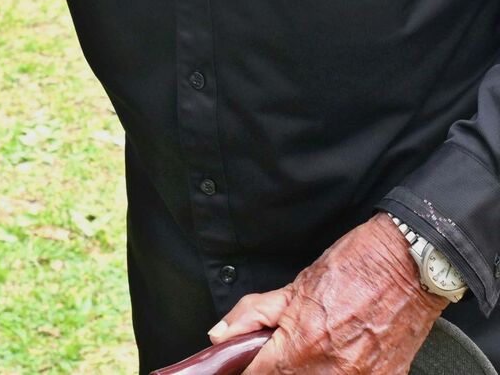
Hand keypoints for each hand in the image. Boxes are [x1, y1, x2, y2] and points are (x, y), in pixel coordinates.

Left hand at [209, 214, 445, 372]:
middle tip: (274, 354)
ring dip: (304, 372)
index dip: (246, 370)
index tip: (243, 364)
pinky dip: (333, 373)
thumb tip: (222, 336)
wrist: (408, 267)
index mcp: (304, 344)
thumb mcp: (293, 286)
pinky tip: (335, 357)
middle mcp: (334, 371)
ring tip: (309, 351)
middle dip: (275, 370)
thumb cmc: (354, 268)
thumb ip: (253, 315)